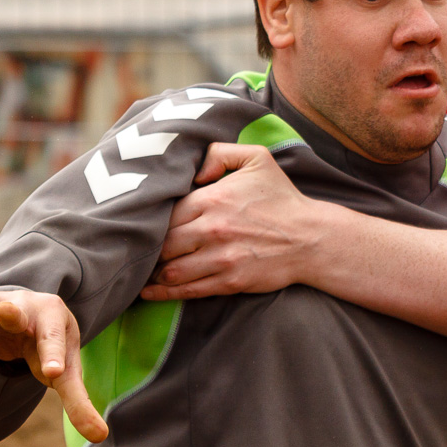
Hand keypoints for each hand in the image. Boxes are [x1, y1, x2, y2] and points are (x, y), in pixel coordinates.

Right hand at [0, 275, 107, 443]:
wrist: (34, 314)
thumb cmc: (49, 346)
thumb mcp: (65, 372)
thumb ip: (78, 402)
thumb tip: (101, 436)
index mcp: (54, 324)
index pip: (54, 344)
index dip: (53, 359)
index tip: (52, 374)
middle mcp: (27, 311)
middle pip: (19, 314)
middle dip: (12, 314)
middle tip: (8, 310)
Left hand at [141, 142, 327, 299]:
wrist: (311, 238)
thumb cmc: (282, 198)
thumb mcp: (257, 159)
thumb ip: (220, 152)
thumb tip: (194, 169)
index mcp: (213, 199)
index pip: (166, 212)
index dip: (151, 220)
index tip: (142, 225)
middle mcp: (212, 229)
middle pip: (162, 243)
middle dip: (148, 249)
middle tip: (135, 251)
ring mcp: (220, 258)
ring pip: (171, 270)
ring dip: (153, 273)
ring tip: (140, 271)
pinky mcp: (229, 282)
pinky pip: (187, 290)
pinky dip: (163, 293)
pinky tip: (149, 292)